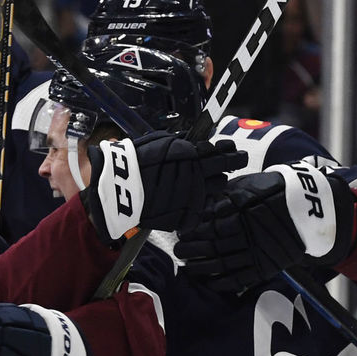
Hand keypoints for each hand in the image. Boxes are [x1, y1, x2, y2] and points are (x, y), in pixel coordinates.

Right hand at [83, 132, 247, 243]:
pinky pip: (200, 208)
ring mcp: (193, 195)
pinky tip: (192, 197)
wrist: (118, 189)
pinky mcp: (186, 214)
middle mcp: (197, 174)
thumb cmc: (135, 162)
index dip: (228, 149)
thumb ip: (181, 143)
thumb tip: (197, 142)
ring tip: (212, 178)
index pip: (221, 151)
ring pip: (217, 187)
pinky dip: (198, 202)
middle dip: (234, 161)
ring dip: (216, 181)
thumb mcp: (158, 142)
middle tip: (238, 158)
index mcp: (191, 154)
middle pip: (226, 167)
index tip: (232, 149)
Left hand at [174, 161, 355, 293]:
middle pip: (210, 246)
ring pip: (221, 264)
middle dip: (190, 250)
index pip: (206, 226)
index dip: (190, 232)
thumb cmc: (269, 192)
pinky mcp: (265, 266)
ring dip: (201, 268)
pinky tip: (208, 283)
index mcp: (238, 212)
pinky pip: (240, 279)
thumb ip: (221, 197)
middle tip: (178, 251)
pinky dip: (222, 283)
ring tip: (187, 268)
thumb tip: (197, 208)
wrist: (307, 206)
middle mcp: (246, 232)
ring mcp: (256, 251)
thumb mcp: (244, 186)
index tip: (179, 234)